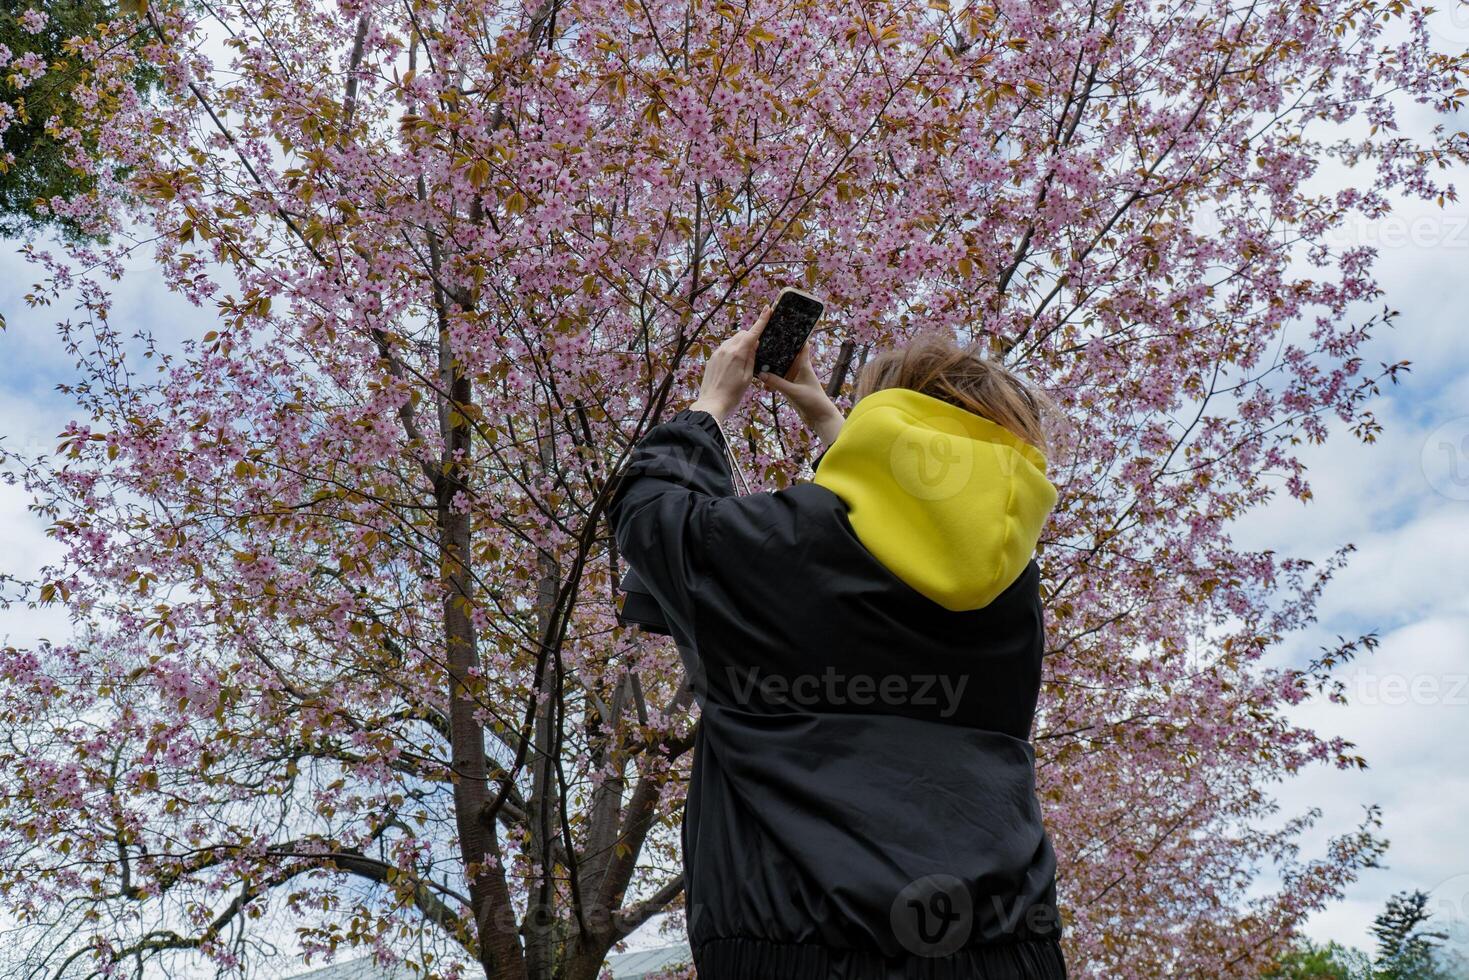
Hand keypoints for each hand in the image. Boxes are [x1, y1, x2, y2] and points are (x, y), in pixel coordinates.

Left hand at [688, 303, 770, 421]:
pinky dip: (732, 351)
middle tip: (757, 350)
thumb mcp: (748, 377)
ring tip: (744, 362)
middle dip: (750, 337)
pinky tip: (734, 366)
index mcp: (737, 353)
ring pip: (733, 341)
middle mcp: (726, 349)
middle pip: (742, 334)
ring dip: (741, 344)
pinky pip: (725, 349)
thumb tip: (754, 344)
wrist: (712, 404)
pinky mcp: (712, 359)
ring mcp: (717, 353)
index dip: (761, 321)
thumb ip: (751, 358)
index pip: (752, 333)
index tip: (767, 309)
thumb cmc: (732, 394)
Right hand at [759, 344, 844, 444]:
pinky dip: (771, 380)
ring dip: (772, 366)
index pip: (801, 345)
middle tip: (762, 344)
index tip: (783, 327)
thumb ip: (777, 382)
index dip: (795, 335)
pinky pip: (779, 379)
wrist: (819, 417)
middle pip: (787, 354)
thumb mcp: (793, 391)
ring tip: (758, 361)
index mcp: (804, 365)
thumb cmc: (812, 401)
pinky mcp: (790, 387)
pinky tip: (762, 381)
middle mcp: (799, 368)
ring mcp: (794, 378)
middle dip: (776, 350)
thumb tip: (761, 374)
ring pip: (781, 367)